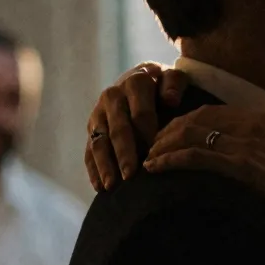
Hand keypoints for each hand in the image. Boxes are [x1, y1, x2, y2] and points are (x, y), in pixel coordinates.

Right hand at [85, 63, 190, 190]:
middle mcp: (112, 96)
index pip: (140, 113)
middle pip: (118, 129)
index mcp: (134, 83)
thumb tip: (170, 100)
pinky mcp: (92, 127)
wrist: (141, 79)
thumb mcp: (173, 77)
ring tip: (111, 186)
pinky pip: (89, 150)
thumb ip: (175, 84)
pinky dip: (93, 169)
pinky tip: (99, 186)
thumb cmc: (163, 84)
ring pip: (99, 141)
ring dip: (105, 164)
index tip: (154, 154)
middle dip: (124, 154)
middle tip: (131, 175)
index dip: (147, 135)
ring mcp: (99, 113)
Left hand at [145, 108, 264, 241]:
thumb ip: (264, 156)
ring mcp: (249, 143)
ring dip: (162, 146)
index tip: (167, 139)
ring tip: (147, 161)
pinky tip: (156, 168)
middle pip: (195, 119)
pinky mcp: (243, 165)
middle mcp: (255, 125)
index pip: (211, 113)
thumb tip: (246, 167)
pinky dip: (170, 159)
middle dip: (166, 132)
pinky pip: (196, 155)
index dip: (183, 124)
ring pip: (190, 133)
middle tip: (149, 149)